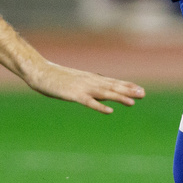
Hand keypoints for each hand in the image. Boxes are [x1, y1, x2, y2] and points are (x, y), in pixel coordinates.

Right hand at [24, 59, 144, 113]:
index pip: (112, 82)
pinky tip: (109, 110)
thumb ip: (84, 84)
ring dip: (119, 97)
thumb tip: (92, 89)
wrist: (39, 71)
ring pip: (104, 93)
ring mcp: (82, 87)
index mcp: (89, 79)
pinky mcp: (73, 95)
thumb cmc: (54, 77)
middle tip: (143, 94)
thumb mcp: (73, 80)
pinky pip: (89, 102)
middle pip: (112, 86)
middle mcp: (89, 81)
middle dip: (128, 90)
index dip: (126, 86)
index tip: (140, 89)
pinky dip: (99, 106)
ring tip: (132, 102)